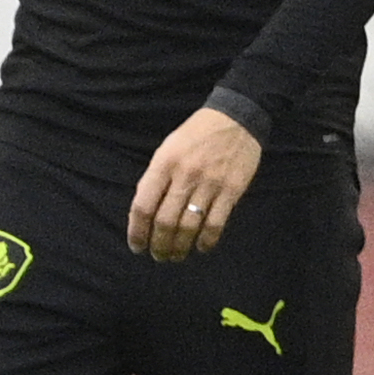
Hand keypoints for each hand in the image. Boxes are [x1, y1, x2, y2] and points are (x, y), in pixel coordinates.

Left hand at [128, 108, 263, 260]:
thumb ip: (155, 177)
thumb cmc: (196, 134)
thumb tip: (145, 211)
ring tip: (176, 256)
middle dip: (159, 245)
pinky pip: (216, 224)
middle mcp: (185, 175)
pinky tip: (201, 247)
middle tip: (158, 256)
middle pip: (165, 222)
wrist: (236, 118)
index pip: (143, 205)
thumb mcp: (167, 148)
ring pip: (189, 227)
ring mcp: (210, 184)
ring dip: (180, 247)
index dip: (137, 231)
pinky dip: (206, 241)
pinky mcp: (232, 190)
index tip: (137, 246)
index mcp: (164, 163)